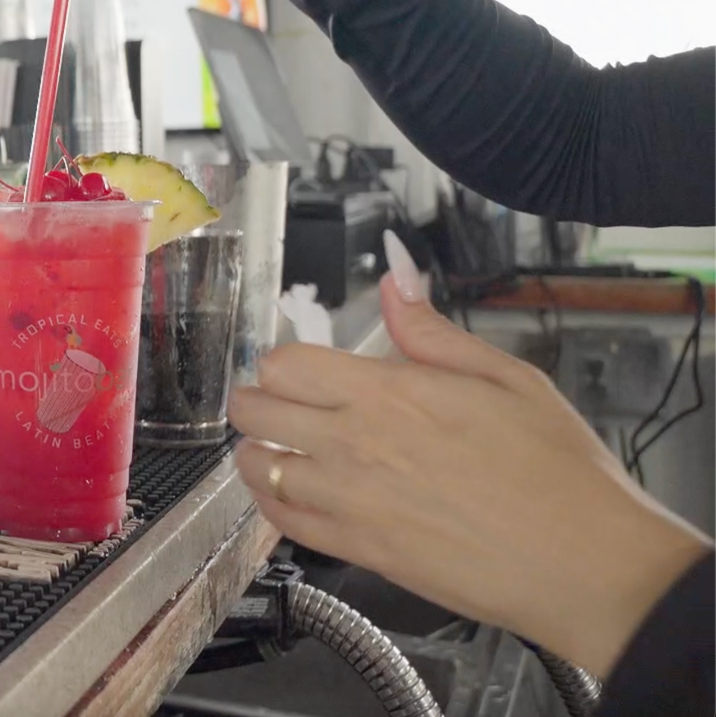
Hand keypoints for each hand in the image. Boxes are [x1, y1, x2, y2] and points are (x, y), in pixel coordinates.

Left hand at [227, 239, 709, 675]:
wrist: (586, 563)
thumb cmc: (559, 471)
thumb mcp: (506, 378)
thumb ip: (431, 331)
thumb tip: (394, 278)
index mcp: (388, 393)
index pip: (285, 364)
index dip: (285, 362)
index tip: (299, 369)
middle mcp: (355, 444)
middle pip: (255, 411)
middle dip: (257, 401)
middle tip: (277, 404)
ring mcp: (349, 501)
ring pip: (256, 468)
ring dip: (259, 452)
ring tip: (280, 448)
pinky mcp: (357, 551)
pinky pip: (281, 523)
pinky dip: (273, 504)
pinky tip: (289, 494)